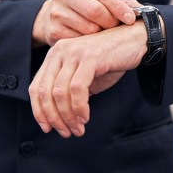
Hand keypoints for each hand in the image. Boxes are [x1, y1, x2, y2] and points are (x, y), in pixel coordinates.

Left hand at [29, 21, 147, 137]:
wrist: (135, 40)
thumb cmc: (111, 59)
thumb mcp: (85, 76)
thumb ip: (69, 91)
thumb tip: (57, 118)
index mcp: (55, 55)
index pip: (36, 87)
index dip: (39, 111)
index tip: (48, 128)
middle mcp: (60, 51)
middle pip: (45, 92)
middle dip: (54, 117)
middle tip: (66, 132)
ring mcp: (74, 53)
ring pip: (60, 92)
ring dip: (68, 116)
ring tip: (78, 128)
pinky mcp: (90, 57)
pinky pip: (77, 89)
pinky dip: (79, 107)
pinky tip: (85, 117)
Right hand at [32, 0, 138, 46]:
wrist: (53, 15)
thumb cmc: (83, 4)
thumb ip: (118, 1)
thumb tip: (141, 10)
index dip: (119, 8)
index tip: (130, 18)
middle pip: (95, 11)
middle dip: (111, 22)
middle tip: (117, 27)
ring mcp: (56, 12)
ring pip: (89, 28)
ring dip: (102, 34)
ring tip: (105, 33)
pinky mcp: (53, 30)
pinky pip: (79, 40)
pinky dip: (90, 43)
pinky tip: (92, 40)